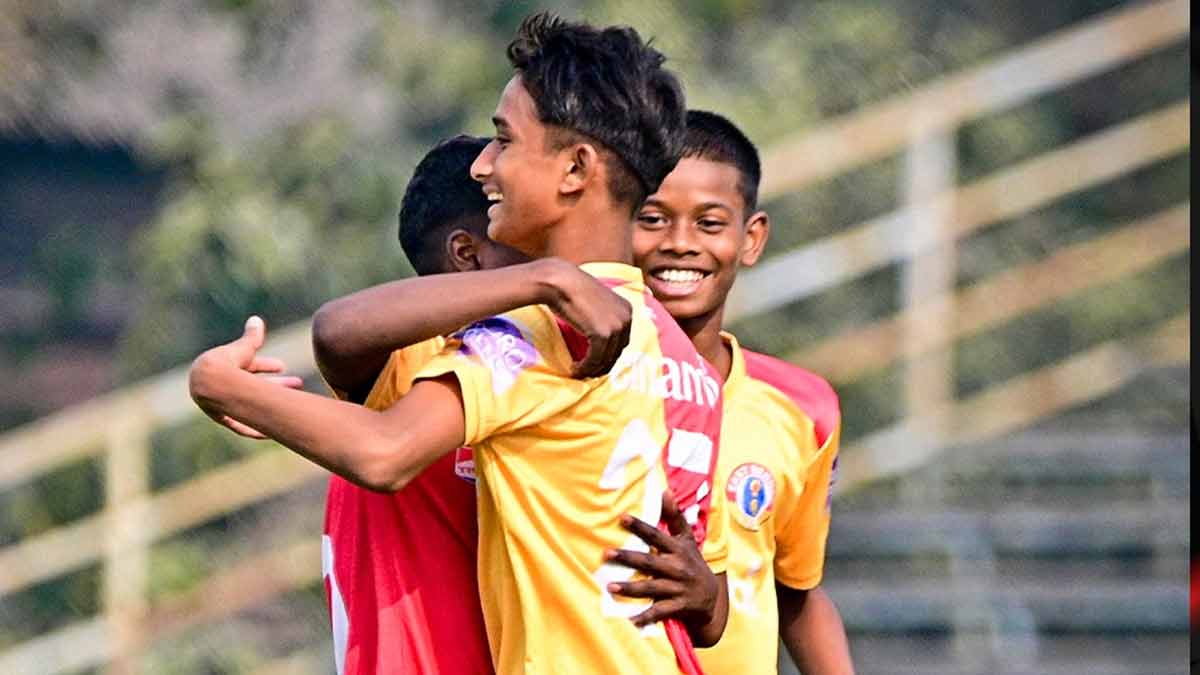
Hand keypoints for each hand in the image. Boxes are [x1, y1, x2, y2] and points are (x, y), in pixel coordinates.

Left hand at [189, 315, 303, 437]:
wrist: (213, 381)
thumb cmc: (227, 363)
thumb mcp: (244, 347)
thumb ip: (252, 336)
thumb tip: (255, 319)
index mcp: (228, 370)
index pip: (250, 368)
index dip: (266, 365)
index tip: (283, 366)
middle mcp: (224, 388)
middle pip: (255, 387)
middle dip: (278, 385)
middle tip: (298, 382)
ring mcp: (224, 404)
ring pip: (253, 405)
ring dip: (274, 402)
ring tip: (297, 400)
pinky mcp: (224, 419)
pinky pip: (243, 426)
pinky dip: (257, 429)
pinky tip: (270, 434)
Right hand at [539, 258, 631, 377]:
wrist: (561, 282)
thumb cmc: (572, 290)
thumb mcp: (595, 303)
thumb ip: (603, 319)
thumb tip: (600, 342)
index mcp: (627, 309)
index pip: (622, 341)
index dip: (609, 355)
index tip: (596, 363)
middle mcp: (626, 318)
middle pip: (616, 352)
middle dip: (602, 365)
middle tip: (588, 373)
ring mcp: (616, 327)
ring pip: (606, 358)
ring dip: (592, 369)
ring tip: (579, 372)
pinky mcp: (603, 335)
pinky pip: (595, 359)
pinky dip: (585, 367)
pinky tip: (575, 368)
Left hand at [604, 491, 718, 629]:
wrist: (711, 599)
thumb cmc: (693, 564)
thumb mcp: (687, 540)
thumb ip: (675, 517)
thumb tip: (665, 491)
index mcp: (678, 550)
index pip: (657, 536)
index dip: (640, 527)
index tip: (622, 518)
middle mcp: (678, 568)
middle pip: (650, 562)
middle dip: (628, 557)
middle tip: (606, 553)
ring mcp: (678, 588)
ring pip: (652, 588)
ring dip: (631, 588)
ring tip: (610, 586)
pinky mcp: (678, 607)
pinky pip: (660, 612)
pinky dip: (645, 617)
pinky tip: (630, 621)